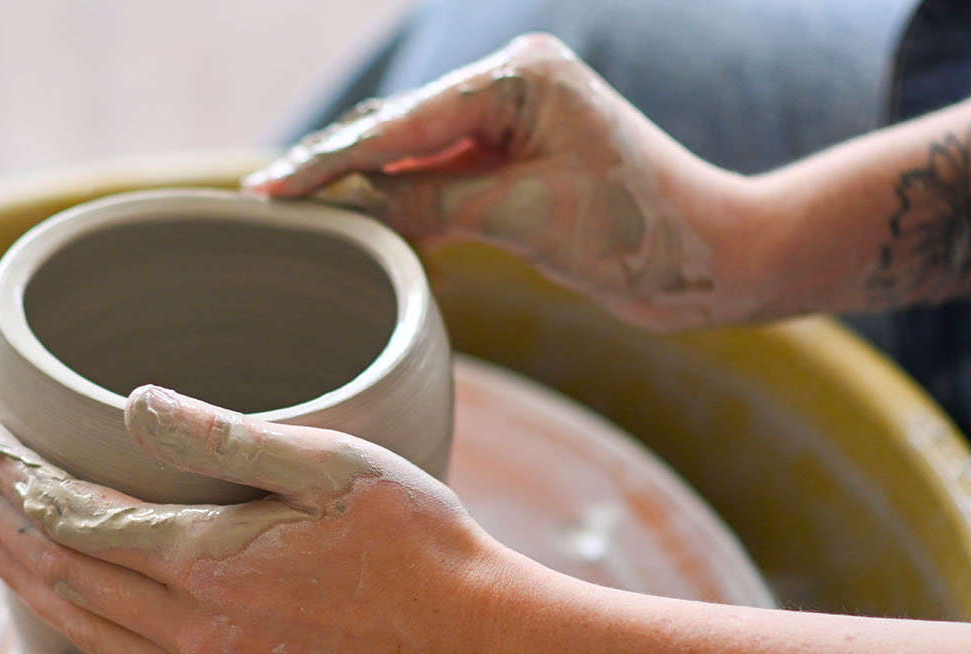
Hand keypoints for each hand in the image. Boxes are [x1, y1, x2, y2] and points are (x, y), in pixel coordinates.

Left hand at [0, 386, 509, 653]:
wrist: (476, 640)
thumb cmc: (414, 536)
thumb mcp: (328, 462)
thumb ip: (223, 437)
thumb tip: (129, 403)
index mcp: (206, 560)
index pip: (80, 515)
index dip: (20, 475)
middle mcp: (192, 629)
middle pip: (68, 570)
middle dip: (4, 517)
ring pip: (89, 631)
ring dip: (26, 585)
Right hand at [244, 34, 758, 331]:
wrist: (707, 260)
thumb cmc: (636, 232)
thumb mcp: (524, 218)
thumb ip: (436, 202)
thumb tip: (359, 201)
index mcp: (521, 77)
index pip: (404, 122)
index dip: (332, 159)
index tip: (270, 187)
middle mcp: (514, 84)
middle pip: (400, 127)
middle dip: (334, 164)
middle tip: (263, 198)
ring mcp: (515, 122)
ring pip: (414, 152)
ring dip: (362, 184)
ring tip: (293, 211)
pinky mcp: (518, 161)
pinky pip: (440, 176)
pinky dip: (403, 202)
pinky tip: (361, 223)